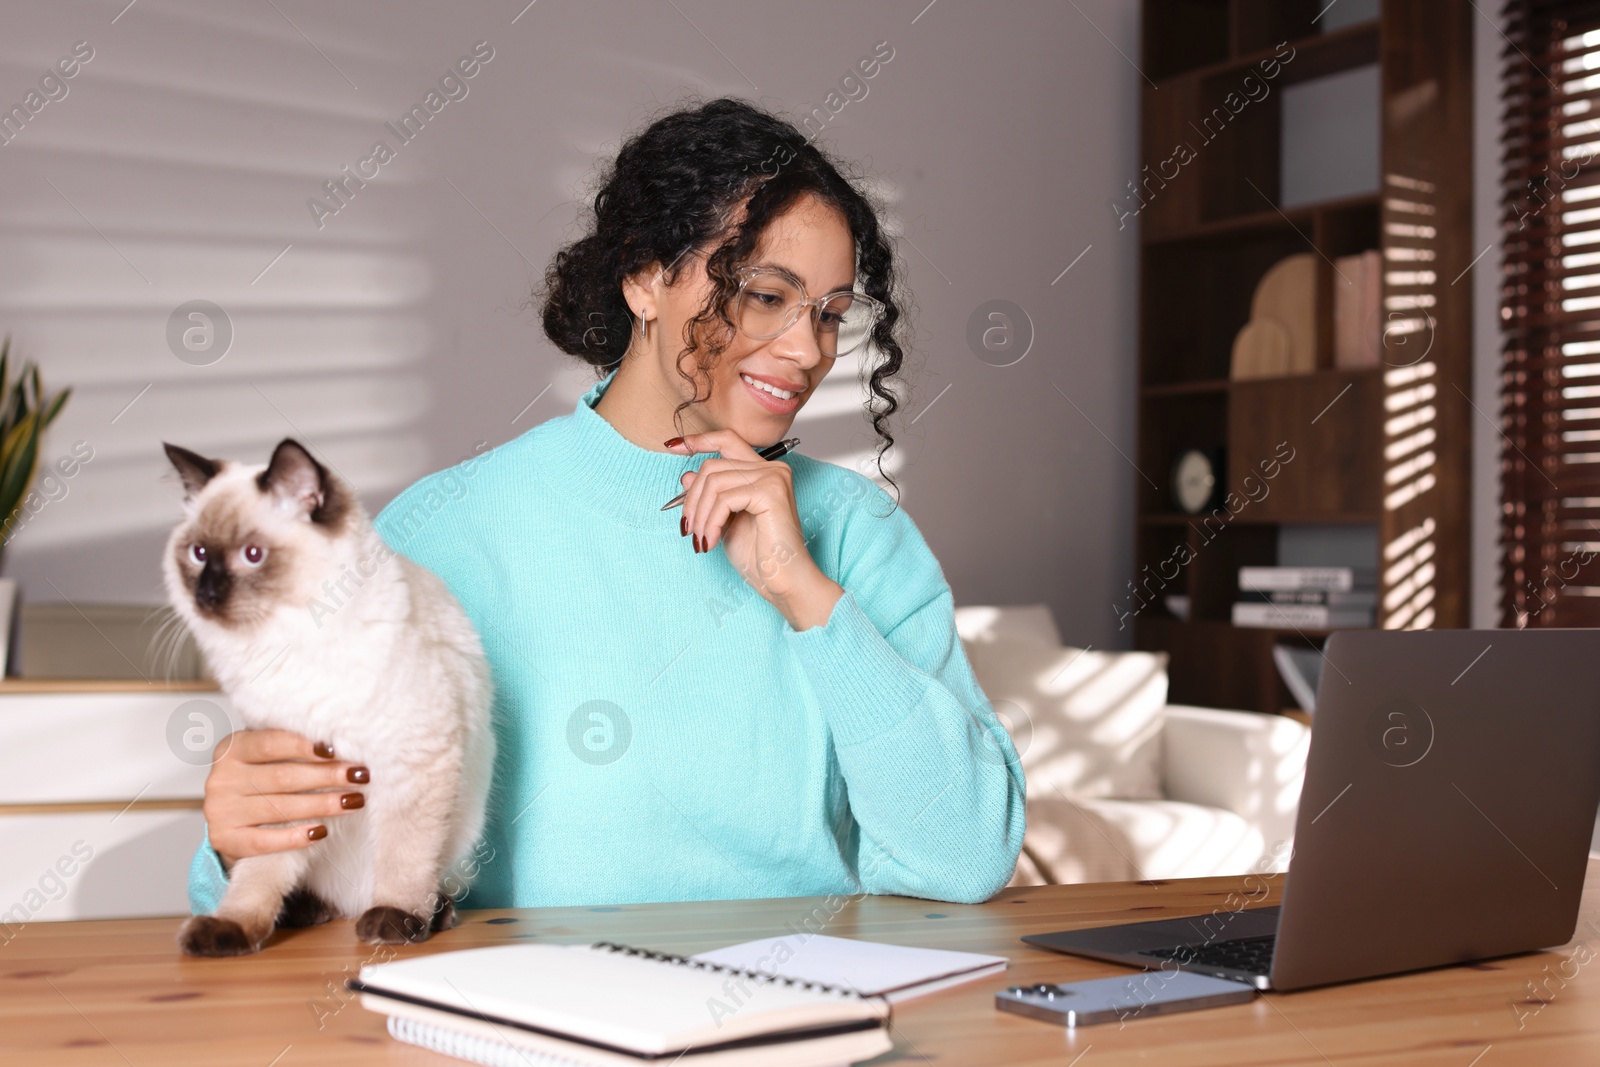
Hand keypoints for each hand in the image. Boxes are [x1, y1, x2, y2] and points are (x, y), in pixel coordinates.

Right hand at [203, 729, 369, 871]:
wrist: (233, 819)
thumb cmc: (263, 778)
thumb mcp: (269, 756)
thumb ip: (294, 746)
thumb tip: (341, 744)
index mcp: (232, 748)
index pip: (271, 743)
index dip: (304, 746)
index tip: (337, 749)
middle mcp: (221, 778)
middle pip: (282, 777)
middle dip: (327, 776)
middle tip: (360, 775)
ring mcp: (220, 811)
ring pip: (279, 808)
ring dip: (322, 804)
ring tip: (354, 801)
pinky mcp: (224, 840)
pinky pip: (264, 841)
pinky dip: (294, 836)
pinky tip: (321, 831)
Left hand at [669, 430, 842, 630]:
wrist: (783, 582)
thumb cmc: (759, 557)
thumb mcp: (724, 522)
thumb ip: (710, 497)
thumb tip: (686, 475)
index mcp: (763, 473)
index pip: (727, 440)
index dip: (698, 441)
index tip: (673, 446)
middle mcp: (772, 469)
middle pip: (713, 465)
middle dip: (692, 498)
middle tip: (688, 528)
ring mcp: (773, 478)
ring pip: (715, 482)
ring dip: (700, 515)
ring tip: (701, 540)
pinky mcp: (771, 492)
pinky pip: (724, 499)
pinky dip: (711, 522)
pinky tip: (711, 542)